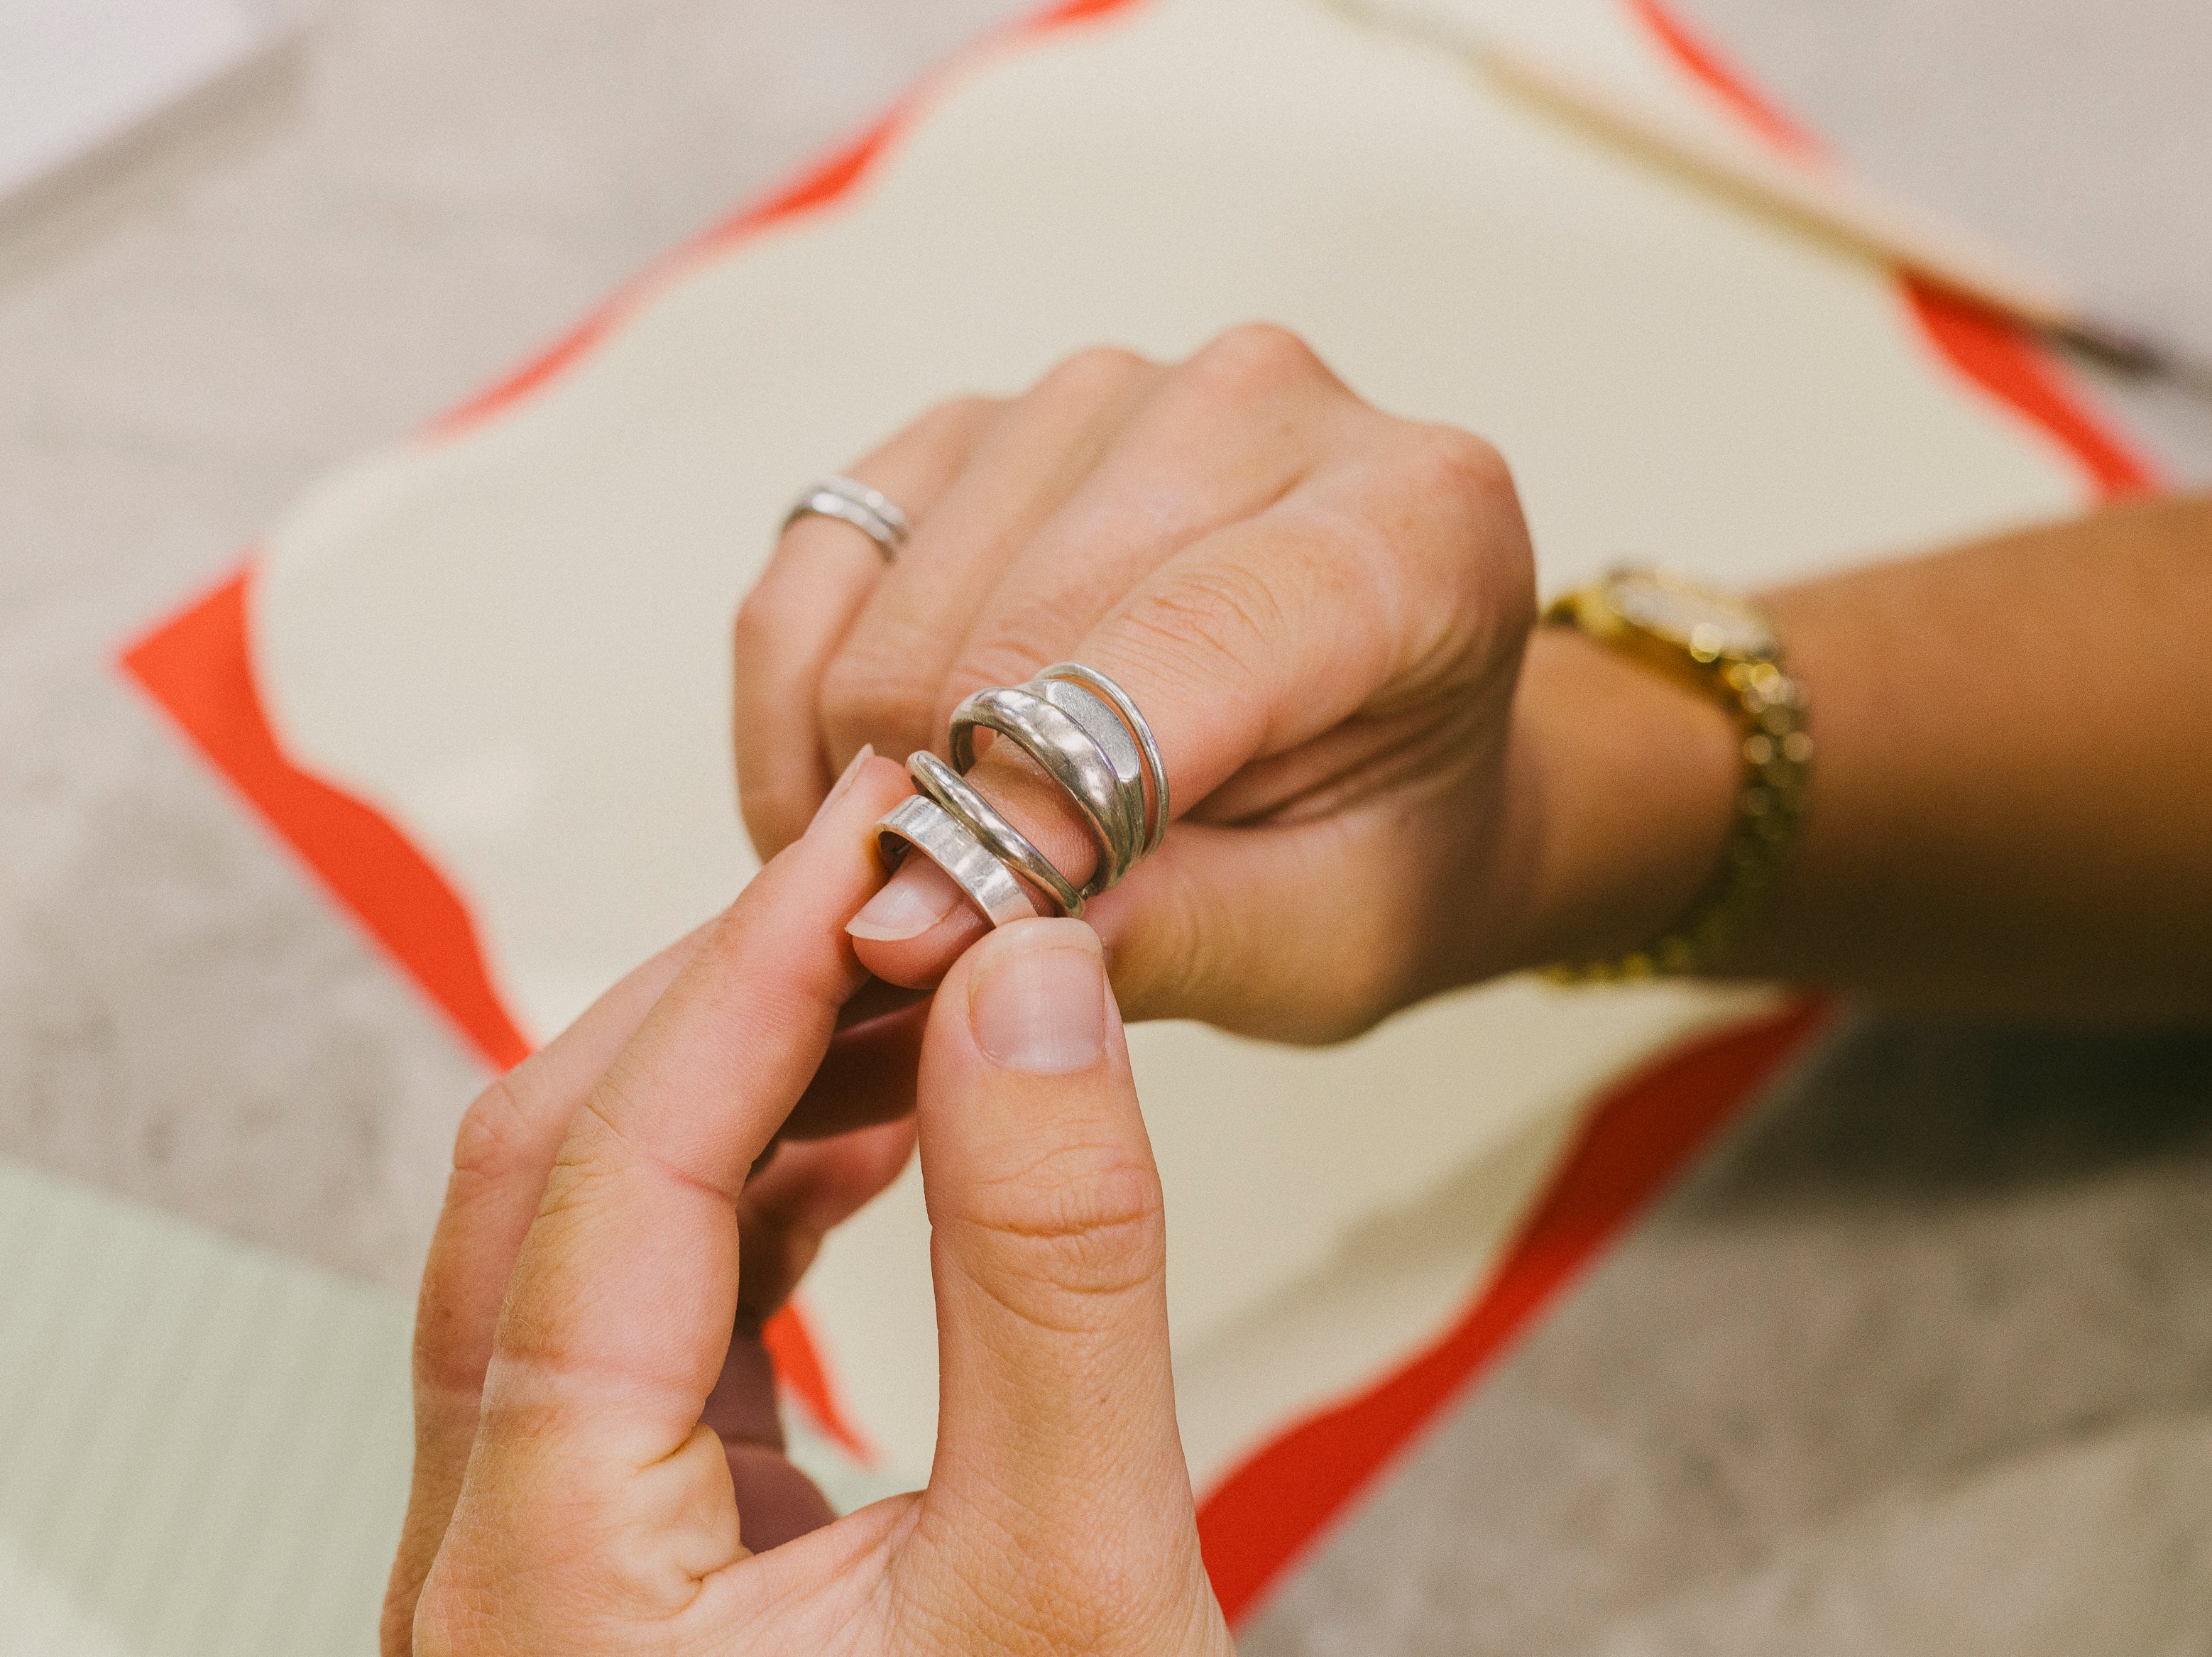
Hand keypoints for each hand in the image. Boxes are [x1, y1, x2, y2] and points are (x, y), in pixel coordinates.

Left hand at [384, 755, 1232, 1656]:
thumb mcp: (1077, 1587)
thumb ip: (1049, 1271)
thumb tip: (1028, 986)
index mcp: (536, 1583)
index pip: (610, 1172)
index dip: (753, 969)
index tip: (881, 828)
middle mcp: (487, 1566)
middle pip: (543, 1182)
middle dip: (723, 1000)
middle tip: (893, 872)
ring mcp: (541, 1567)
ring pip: (583, 1240)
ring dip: (740, 1087)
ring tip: (911, 984)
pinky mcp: (620, 1567)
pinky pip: (645, 1322)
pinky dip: (758, 1197)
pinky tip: (877, 1136)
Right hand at [734, 325, 1739, 1043]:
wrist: (1385, 750)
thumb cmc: (1378, 843)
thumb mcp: (1326, 941)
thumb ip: (1165, 935)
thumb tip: (928, 929)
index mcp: (1416, 524)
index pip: (1193, 631)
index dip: (1054, 791)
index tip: (957, 928)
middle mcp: (1259, 406)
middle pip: (1015, 624)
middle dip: (955, 812)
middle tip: (946, 942)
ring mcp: (1104, 392)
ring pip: (896, 609)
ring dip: (870, 773)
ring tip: (928, 877)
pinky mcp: (978, 421)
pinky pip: (818, 561)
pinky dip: (795, 705)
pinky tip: (858, 801)